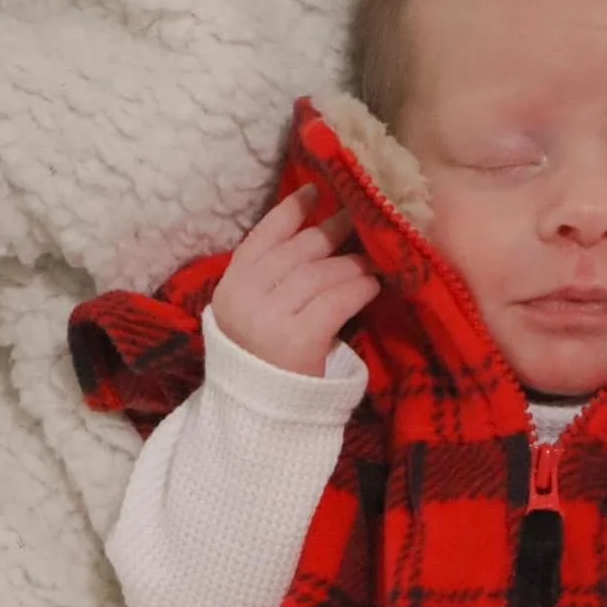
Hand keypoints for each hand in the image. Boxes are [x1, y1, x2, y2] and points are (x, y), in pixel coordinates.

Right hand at [211, 187, 380, 374]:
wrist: (260, 416)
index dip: (292, 211)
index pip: (263, 236)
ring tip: (373, 260)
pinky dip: (359, 290)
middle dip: (333, 233)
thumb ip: (274, 278)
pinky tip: (374, 286)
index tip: (317, 190)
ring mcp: (270, 318)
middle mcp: (246, 296)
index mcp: (232, 285)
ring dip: (352, 263)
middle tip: (361, 220)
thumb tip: (320, 232)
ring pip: (321, 273)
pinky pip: (336, 301)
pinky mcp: (298, 340)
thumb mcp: (255, 313)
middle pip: (299, 251)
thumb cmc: (265, 361)